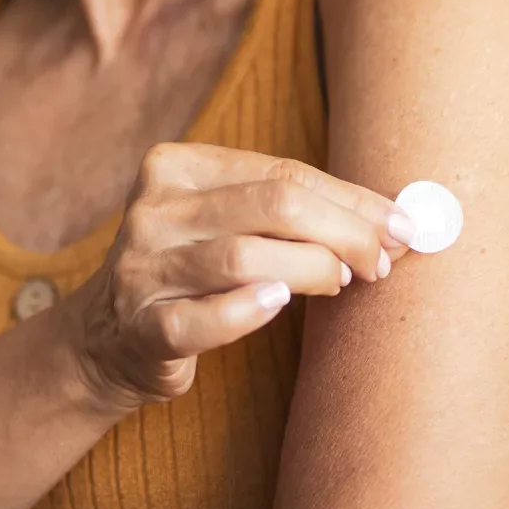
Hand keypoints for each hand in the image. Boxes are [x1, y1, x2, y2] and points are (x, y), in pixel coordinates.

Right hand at [62, 143, 417, 409]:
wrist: (107, 340)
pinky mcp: (140, 328)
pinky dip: (245, 312)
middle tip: (380, 263)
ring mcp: (142, 269)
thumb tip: (395, 219)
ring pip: (242, 256)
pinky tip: (278, 305)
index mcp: (176, 167)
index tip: (401, 227)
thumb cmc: (193, 275)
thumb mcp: (228, 224)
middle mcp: (154, 210)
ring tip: (342, 284)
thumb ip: (295, 211)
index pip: (282, 173)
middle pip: (271, 205)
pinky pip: (199, 320)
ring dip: (311, 269)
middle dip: (343, 232)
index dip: (351, 201)